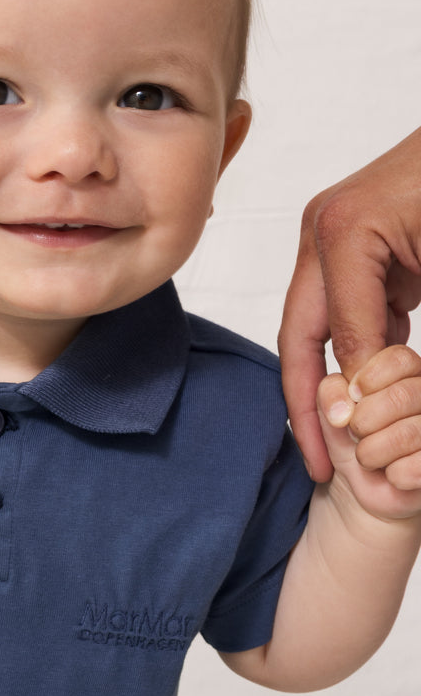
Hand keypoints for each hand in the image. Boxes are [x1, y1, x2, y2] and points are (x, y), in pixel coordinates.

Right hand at [280, 128, 420, 481]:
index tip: (352, 450)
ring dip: (327, 384)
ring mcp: (330, 237)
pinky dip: (353, 355)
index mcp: (342, 230)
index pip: (338, 334)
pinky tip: (362, 399)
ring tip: (335, 444)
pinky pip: (342, 313)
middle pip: (301, 336)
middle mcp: (322, 233)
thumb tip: (368, 393)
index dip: (345, 396)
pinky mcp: (349, 246)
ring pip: (316, 329)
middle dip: (309, 405)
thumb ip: (393, 333)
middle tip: (321, 465)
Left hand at [317, 345, 420, 521]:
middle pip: (403, 395)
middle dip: (363, 422)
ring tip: (368, 458)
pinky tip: (393, 474)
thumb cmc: (351, 445)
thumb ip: (331, 394)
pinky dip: (397, 475)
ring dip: (373, 452)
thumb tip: (346, 396)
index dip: (368, 380)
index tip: (353, 399)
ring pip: (410, 432)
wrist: (360, 491)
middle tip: (356, 435)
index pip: (400, 359)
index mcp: (408, 376)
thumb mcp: (331, 415)